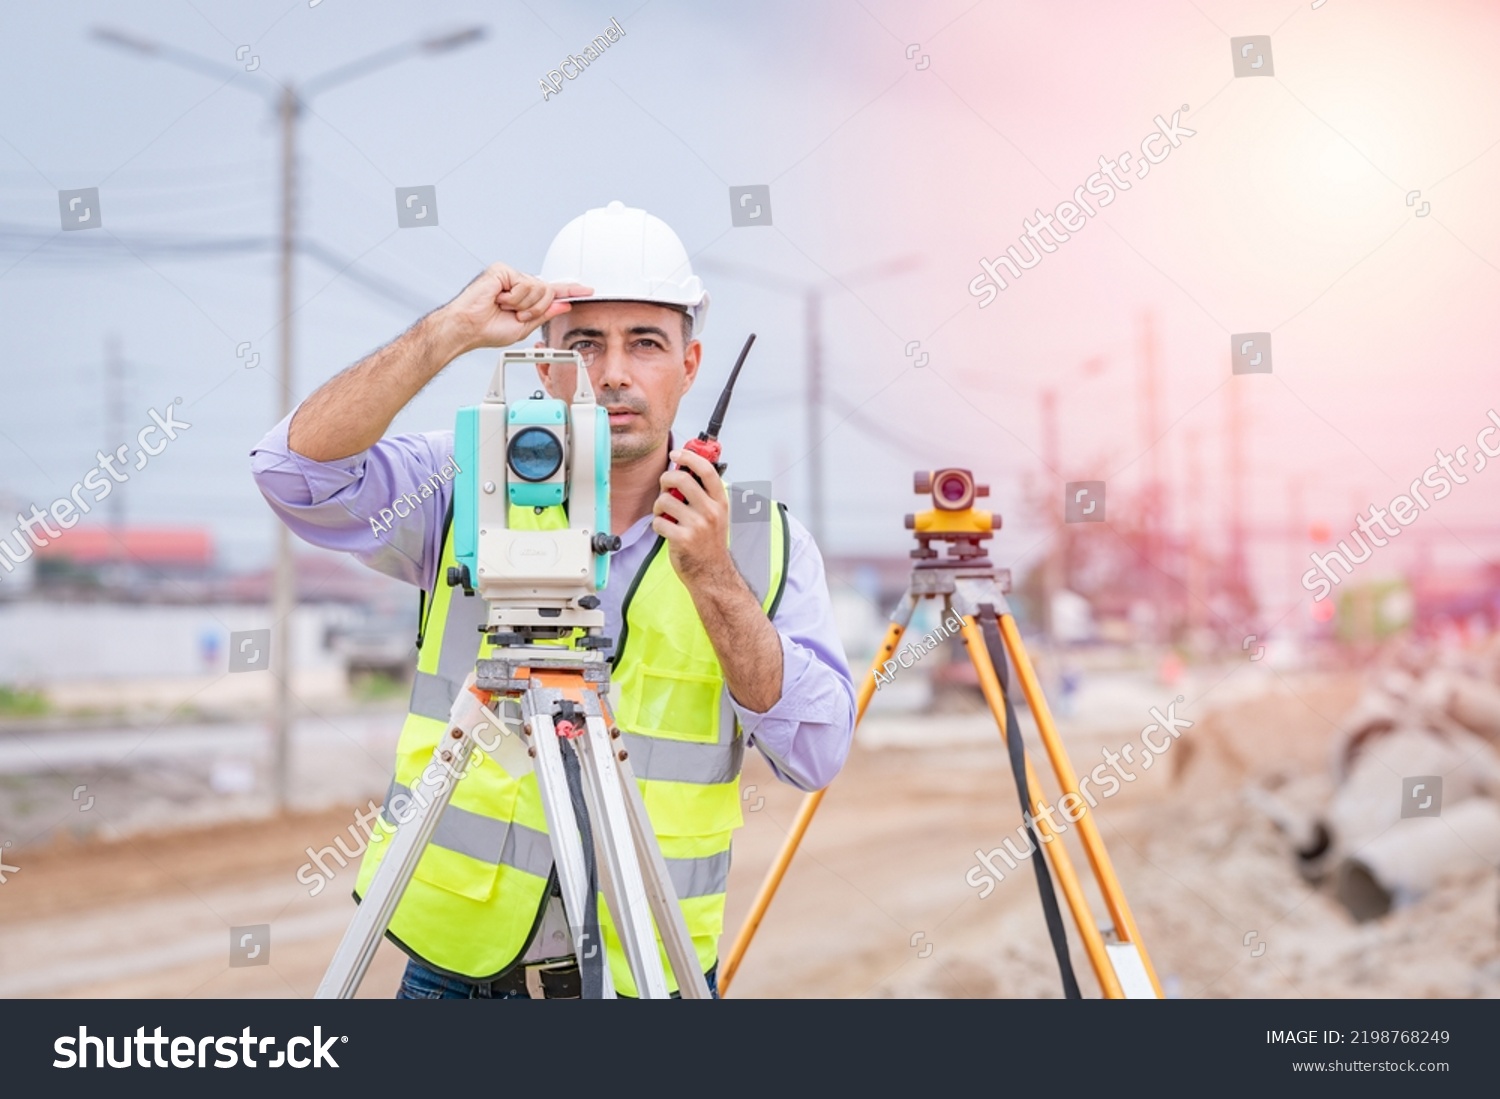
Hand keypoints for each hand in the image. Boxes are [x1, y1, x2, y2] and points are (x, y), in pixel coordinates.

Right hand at [439, 262, 591, 352]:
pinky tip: (499, 299)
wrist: (469, 327)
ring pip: (538, 288)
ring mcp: (511, 275)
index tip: (587, 290)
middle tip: (517, 315)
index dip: (569, 291)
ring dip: (524, 305)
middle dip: (536, 309)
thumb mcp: (524, 326)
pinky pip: (524, 284)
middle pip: (548, 291)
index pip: (551, 292)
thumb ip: (544, 314)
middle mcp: (519, 284)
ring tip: (505, 307)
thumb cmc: (488, 329)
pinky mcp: (502, 269)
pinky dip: (514, 298)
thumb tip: (563, 305)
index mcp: (524, 298)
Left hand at [653, 447, 735, 586]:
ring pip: (665, 500)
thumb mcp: (716, 514)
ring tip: (665, 514)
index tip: (676, 454)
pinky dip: (657, 524)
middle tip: (665, 486)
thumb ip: (704, 493)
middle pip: (681, 479)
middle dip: (666, 479)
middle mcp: (711, 512)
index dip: (689, 457)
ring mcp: (697, 526)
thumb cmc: (710, 542)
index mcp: (720, 502)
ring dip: (659, 505)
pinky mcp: (683, 539)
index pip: (706, 470)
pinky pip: (658, 521)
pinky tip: (666, 529)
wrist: (712, 573)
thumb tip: (685, 468)